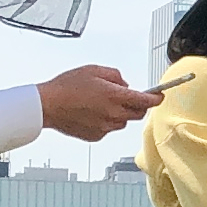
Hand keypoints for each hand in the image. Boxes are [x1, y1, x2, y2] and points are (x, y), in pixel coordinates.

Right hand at [38, 66, 161, 140]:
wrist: (47, 105)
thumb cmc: (67, 86)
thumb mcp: (93, 70)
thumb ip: (115, 76)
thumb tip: (125, 84)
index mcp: (115, 96)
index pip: (146, 101)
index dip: (156, 98)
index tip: (159, 96)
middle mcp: (113, 114)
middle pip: (138, 114)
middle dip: (139, 106)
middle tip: (130, 97)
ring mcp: (105, 127)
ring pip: (123, 121)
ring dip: (120, 113)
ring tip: (101, 103)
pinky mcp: (96, 136)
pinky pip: (108, 128)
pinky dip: (106, 121)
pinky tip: (91, 113)